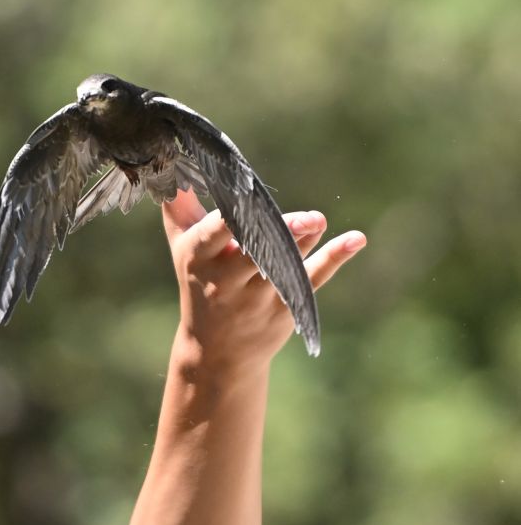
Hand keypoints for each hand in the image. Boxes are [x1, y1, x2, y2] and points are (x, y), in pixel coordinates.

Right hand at [162, 189, 366, 373]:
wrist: (216, 353)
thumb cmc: (200, 286)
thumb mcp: (184, 251)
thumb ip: (180, 212)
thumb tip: (168, 172)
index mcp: (200, 259)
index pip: (215, 234)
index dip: (231, 219)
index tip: (248, 199)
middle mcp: (227, 281)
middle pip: (256, 253)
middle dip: (279, 234)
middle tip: (305, 216)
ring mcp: (257, 299)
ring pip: (284, 266)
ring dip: (304, 243)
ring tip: (318, 220)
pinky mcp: (284, 310)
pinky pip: (312, 280)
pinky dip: (335, 258)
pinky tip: (356, 239)